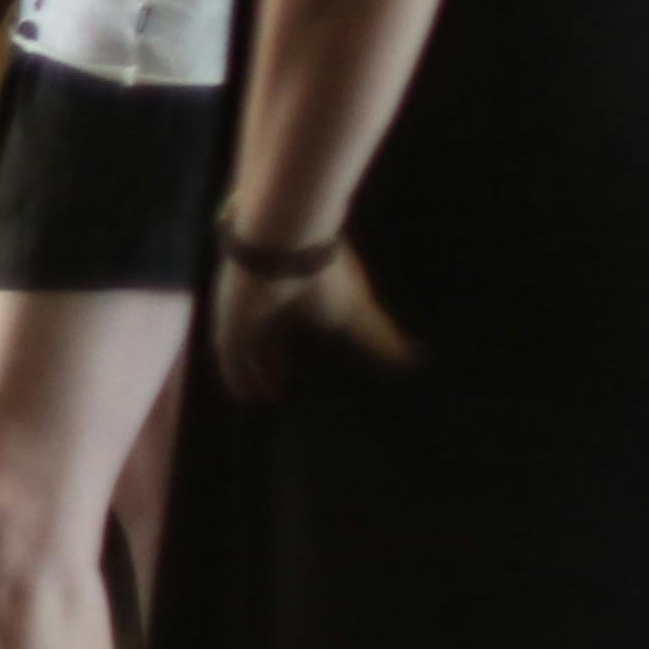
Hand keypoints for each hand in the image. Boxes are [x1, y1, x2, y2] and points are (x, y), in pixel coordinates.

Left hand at [210, 244, 415, 401]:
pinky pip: (227, 356)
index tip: (308, 369)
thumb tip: (421, 359)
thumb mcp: (363, 317)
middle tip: (282, 383)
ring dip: (255, 372)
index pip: (298, 325)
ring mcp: (245, 312)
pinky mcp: (227, 323)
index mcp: (300, 297)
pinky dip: (235, 377)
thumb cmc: (327, 279)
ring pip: (246, 347)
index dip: (302, 347)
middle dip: (272, 359)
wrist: (283, 250)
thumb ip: (385, 341)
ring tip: (265, 396)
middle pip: (268, 335)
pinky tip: (246, 397)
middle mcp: (270, 303)